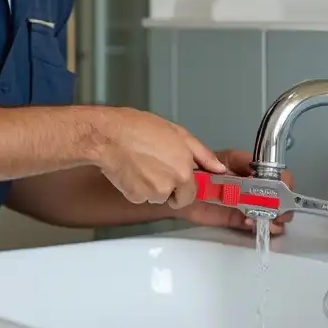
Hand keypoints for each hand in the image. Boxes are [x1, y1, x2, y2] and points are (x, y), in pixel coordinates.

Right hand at [94, 108, 225, 207]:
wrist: (108, 136)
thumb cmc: (138, 129)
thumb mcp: (178, 133)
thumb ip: (202, 154)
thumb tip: (218, 167)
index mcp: (184, 170)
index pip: (192, 193)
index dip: (186, 186)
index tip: (182, 182)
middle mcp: (170, 185)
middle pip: (174, 198)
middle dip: (169, 189)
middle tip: (157, 168)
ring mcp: (152, 192)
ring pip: (156, 196)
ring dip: (151, 187)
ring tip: (141, 163)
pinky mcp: (134, 196)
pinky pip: (139, 196)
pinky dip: (136, 187)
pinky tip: (131, 169)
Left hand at [174, 148, 293, 236]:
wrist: (170, 192)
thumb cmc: (186, 169)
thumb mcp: (201, 157)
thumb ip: (217, 161)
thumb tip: (238, 171)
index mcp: (242, 164)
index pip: (269, 169)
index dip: (280, 178)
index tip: (283, 189)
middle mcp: (247, 183)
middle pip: (275, 192)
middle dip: (282, 202)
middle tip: (279, 211)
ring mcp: (242, 201)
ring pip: (268, 209)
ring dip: (274, 216)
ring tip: (268, 221)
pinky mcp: (233, 218)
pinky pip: (252, 222)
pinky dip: (258, 226)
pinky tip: (254, 225)